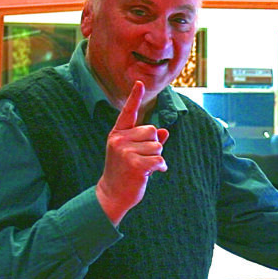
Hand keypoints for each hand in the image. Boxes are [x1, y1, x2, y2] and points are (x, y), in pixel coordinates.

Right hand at [95, 81, 168, 225]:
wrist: (111, 195)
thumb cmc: (124, 174)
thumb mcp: (133, 154)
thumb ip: (147, 142)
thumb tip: (165, 131)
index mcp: (117, 134)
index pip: (128, 113)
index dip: (135, 97)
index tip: (139, 83)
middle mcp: (119, 140)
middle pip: (152, 130)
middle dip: (154, 144)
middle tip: (143, 159)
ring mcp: (125, 152)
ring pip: (157, 145)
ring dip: (157, 157)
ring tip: (145, 167)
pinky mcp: (134, 164)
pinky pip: (159, 159)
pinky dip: (160, 167)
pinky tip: (152, 173)